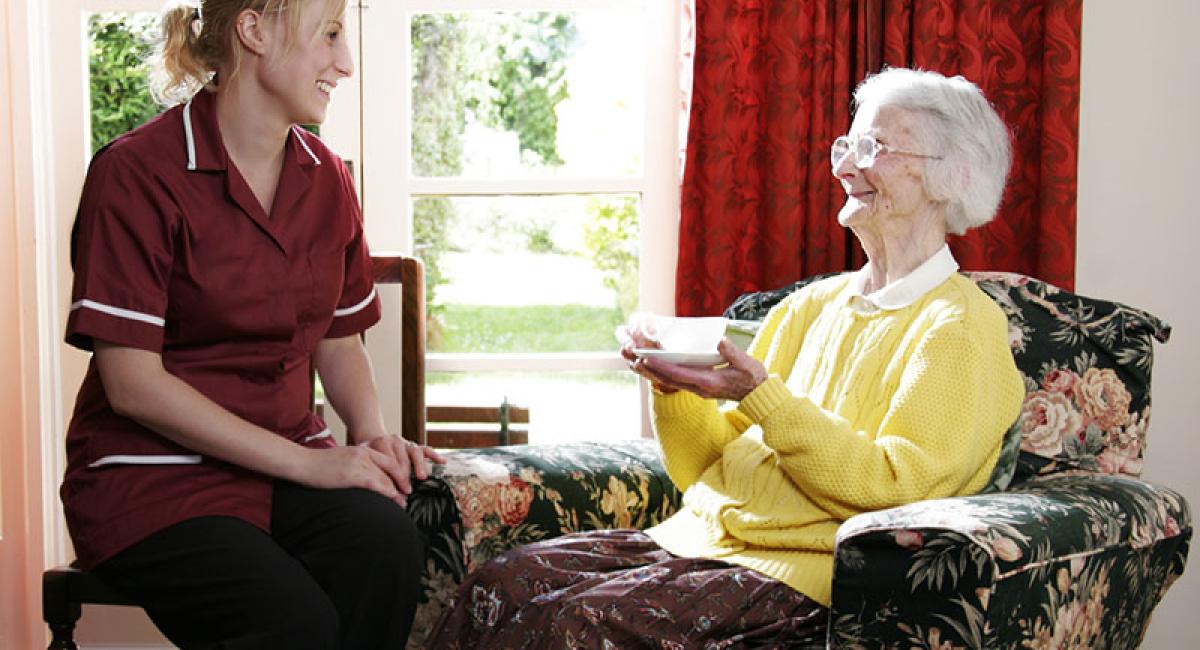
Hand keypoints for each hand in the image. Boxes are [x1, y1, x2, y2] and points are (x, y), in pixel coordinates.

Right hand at [297, 444, 413, 505]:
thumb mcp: (343, 459)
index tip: (404, 484)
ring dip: (397, 492)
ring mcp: (359, 464)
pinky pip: (376, 484)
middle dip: (401, 483)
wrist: (303, 462)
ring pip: (386, 478)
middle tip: (407, 495)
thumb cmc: (319, 464)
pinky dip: (388, 493)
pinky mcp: (353, 475)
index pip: (388, 461)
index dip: (399, 473)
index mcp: (362, 450)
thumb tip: (366, 478)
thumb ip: (357, 464)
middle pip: (391, 469)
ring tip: (402, 503)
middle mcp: (364, 455)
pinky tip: (393, 501)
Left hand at [359, 434, 446, 495]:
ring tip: (422, 477)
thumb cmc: (366, 455)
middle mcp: (395, 441)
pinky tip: (442, 462)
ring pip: (415, 452)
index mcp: (380, 443)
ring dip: (419, 466)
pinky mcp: (414, 445)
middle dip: (405, 476)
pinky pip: (426, 449)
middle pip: (402, 459)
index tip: (394, 491)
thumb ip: (368, 469)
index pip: (388, 461)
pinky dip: (434, 455)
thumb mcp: (362, 459)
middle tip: (407, 490)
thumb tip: (374, 489)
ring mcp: (405, 442)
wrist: (371, 439)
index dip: (392, 476)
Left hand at [626, 339, 766, 400]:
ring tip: (637, 363)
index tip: (647, 358)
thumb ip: (732, 353)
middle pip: (669, 380)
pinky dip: (664, 374)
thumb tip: (720, 341)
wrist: (759, 395)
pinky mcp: (700, 388)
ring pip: (671, 382)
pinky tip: (656, 367)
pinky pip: (677, 382)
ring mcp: (699, 390)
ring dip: (654, 373)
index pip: (680, 374)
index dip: (662, 367)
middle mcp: (700, 388)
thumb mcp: (747, 363)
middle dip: (651, 370)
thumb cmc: (753, 377)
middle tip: (633, 359)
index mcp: (709, 382)